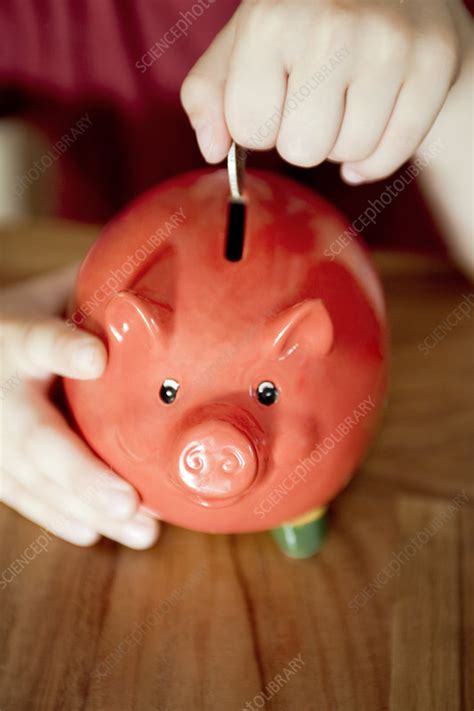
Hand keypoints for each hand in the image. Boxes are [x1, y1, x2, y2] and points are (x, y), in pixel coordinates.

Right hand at [0, 266, 159, 547]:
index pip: (37, 340)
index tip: (95, 356)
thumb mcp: (51, 294)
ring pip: (33, 480)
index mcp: (14, 338)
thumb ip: (95, 293)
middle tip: (126, 501)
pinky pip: (25, 496)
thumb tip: (169, 283)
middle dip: (80, 472)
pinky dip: (62, 517)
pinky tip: (98, 532)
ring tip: (139, 530)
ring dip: (86, 509)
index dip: (63, 348)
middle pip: (35, 437)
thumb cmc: (20, 322)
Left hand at [181, 0, 460, 182]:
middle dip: (302, 137)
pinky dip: (377, 152)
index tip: (274, 96)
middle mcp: (333, 25)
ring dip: (342, 141)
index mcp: (272, 19)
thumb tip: (213, 149)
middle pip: (302, 151)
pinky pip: (390, 156)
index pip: (250, 130)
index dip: (259, 124)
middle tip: (316, 98)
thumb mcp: (245, 42)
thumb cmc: (306, 23)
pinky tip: (375, 116)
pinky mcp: (435, 63)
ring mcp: (390, 43)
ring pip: (349, 154)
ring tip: (348, 98)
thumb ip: (209, 93)